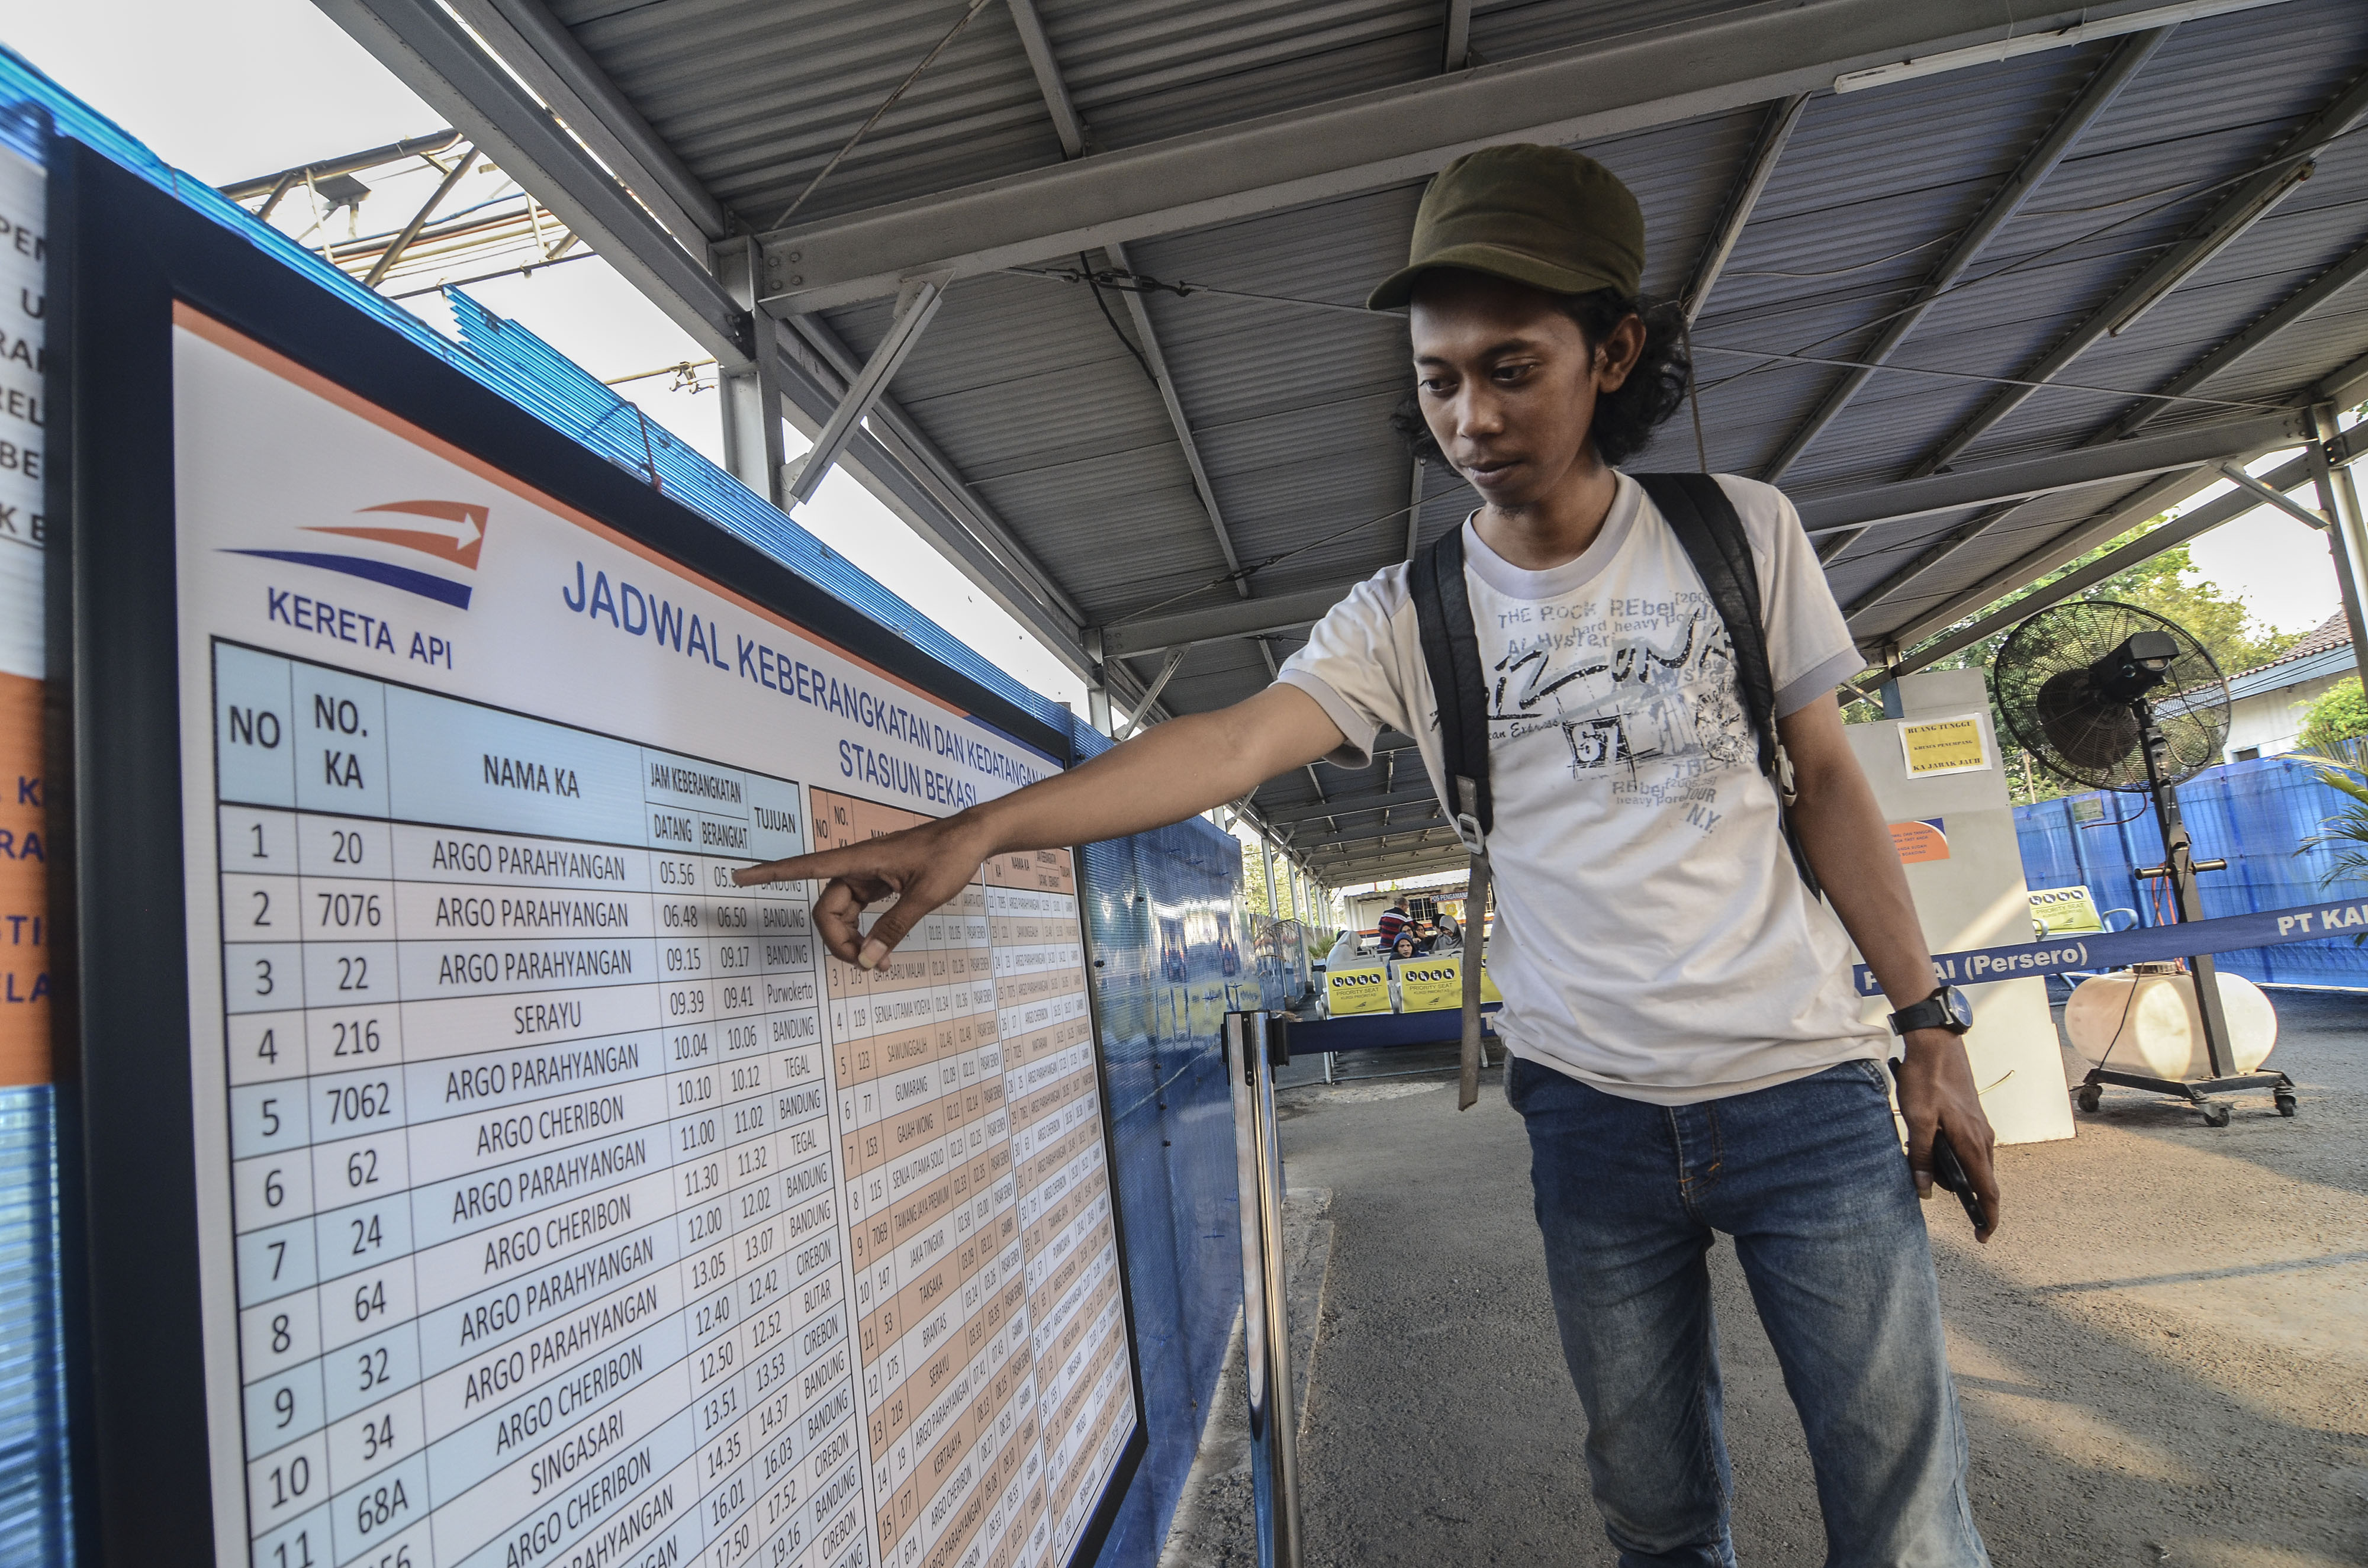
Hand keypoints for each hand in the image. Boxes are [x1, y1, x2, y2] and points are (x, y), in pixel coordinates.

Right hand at [733, 813, 994, 969]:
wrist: (973, 836)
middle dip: (837, 940)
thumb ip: (893, 929)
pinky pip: (858, 909)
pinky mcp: (880, 881)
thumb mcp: (924, 895)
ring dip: (852, 939)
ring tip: (880, 963)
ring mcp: (868, 874)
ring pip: (842, 912)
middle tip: (867, 966)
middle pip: (826, 908)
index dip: (769, 873)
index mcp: (860, 860)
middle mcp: (857, 866)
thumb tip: (866, 962)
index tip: (738, 876)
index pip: (804, 867)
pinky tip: (880, 949)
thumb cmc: (949, 856)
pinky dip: (864, 931)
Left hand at [1893, 1029, 2000, 1241]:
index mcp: (1973, 1142)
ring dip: (1955, 1172)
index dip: (1988, 1217)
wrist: (1936, 1044)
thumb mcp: (1917, 1120)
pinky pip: (1969, 1149)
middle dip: (1966, 1196)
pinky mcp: (1973, 1118)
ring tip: (1924, 1161)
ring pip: (1974, 1164)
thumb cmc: (1926, 1079)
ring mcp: (1980, 1127)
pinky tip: (1931, 1146)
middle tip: (1937, 1192)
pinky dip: (1954, 1157)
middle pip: (1982, 1180)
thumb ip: (1922, 1157)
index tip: (1984, 1236)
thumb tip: (1925, 1190)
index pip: (1988, 1190)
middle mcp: (1983, 1138)